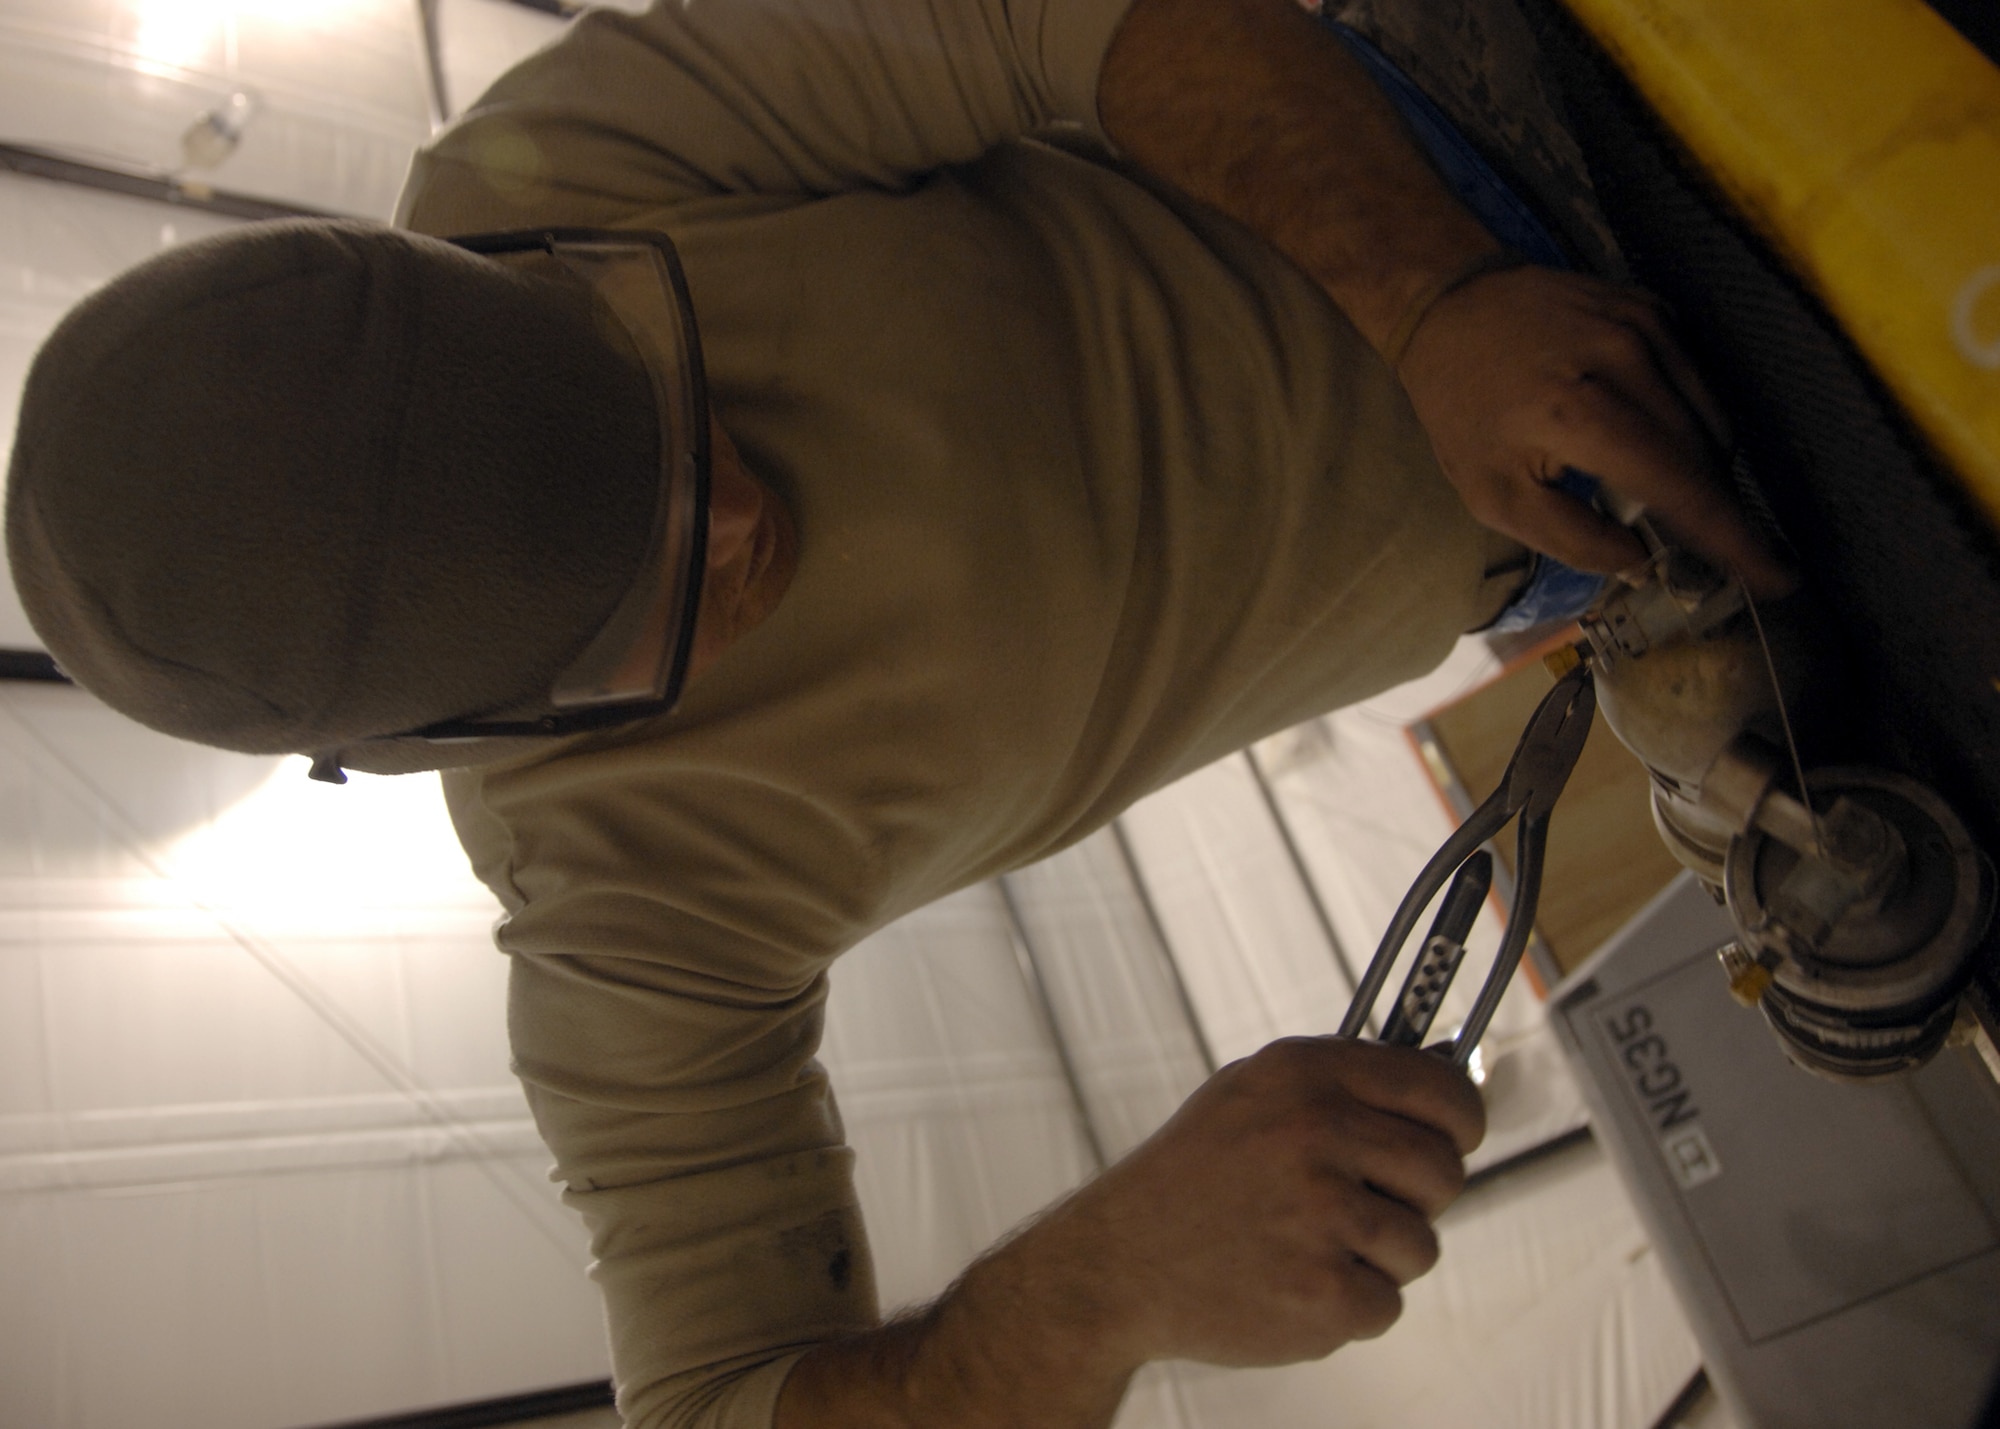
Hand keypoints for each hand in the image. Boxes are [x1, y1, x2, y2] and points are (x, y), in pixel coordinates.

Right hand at [1049, 1036, 1485, 1368]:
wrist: (1117, 1262)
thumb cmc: (1195, 1177)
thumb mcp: (1254, 1093)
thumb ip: (1344, 1081)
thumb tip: (1449, 1076)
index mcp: (1306, 1074)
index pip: (1442, 1092)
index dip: (1461, 1122)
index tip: (1455, 1139)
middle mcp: (1316, 1133)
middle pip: (1444, 1172)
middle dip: (1417, 1197)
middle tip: (1360, 1205)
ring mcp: (1321, 1215)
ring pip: (1421, 1245)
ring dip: (1379, 1257)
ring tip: (1308, 1245)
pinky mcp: (1323, 1294)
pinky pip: (1387, 1304)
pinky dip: (1348, 1305)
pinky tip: (1292, 1281)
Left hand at [1395, 263, 1796, 598]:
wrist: (1452, 307)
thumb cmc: (1466, 410)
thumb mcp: (1492, 494)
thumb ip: (1568, 538)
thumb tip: (1639, 563)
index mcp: (1578, 411)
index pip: (1678, 485)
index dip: (1729, 537)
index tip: (1775, 577)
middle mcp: (1624, 359)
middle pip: (1704, 455)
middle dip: (1714, 511)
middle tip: (1706, 550)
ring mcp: (1646, 327)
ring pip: (1712, 420)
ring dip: (1704, 469)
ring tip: (1666, 495)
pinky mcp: (1655, 310)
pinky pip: (1700, 383)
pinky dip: (1693, 424)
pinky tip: (1658, 442)